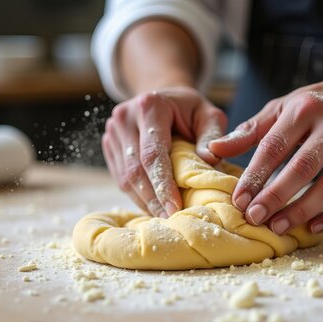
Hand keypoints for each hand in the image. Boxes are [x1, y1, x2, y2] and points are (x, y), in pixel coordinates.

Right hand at [102, 86, 226, 216]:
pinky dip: (137, 195)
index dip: (163, 184)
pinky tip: (153, 207)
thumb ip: (212, 136)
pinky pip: (121, 177)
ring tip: (163, 218)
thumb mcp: (209, 115)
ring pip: (125, 177)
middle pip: (136, 168)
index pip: (153, 153)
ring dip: (145, 201)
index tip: (175, 207)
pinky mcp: (110, 146)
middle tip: (171, 220)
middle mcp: (125, 117)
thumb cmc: (191, 111)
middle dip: (154, 199)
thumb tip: (210, 160)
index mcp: (149, 106)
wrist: (165, 99)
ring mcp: (113, 132)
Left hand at [209, 71, 322, 233]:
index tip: (238, 200)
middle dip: (275, 197)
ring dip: (302, 211)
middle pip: (302, 169)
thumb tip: (214, 150)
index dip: (254, 176)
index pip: (274, 147)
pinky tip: (314, 227)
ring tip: (278, 227)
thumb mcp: (286, 106)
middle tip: (254, 218)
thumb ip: (251, 130)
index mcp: (306, 109)